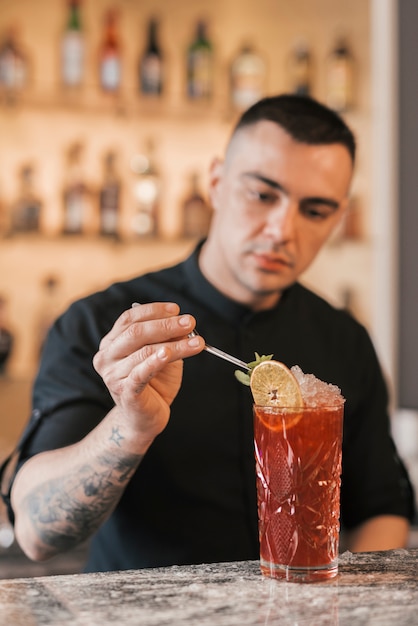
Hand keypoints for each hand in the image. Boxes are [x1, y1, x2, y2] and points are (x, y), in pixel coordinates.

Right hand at [93, 302, 203, 441]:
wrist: (145, 418)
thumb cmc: (154, 383)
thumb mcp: (164, 356)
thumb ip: (169, 339)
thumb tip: (184, 323)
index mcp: (112, 342)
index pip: (129, 319)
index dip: (153, 311)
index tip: (176, 310)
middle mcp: (107, 356)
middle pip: (135, 332)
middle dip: (166, 325)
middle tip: (190, 322)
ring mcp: (113, 375)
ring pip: (144, 351)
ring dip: (175, 345)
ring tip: (197, 343)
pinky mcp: (125, 392)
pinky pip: (141, 372)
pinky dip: (155, 361)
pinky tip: (168, 353)